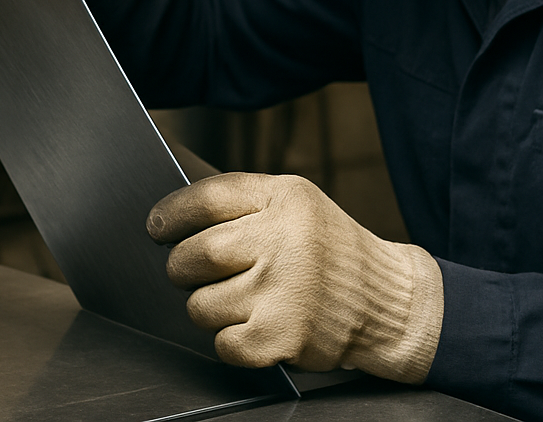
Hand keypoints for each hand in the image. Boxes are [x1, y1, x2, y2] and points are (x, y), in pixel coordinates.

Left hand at [147, 173, 442, 381]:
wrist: (385, 299)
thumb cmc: (327, 247)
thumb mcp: (297, 201)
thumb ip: (244, 200)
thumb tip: (171, 217)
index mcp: (286, 198)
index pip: (208, 198)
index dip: (172, 213)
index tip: (157, 227)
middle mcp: (284, 240)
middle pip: (195, 254)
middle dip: (182, 266)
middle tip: (190, 270)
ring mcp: (284, 291)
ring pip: (201, 304)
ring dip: (207, 305)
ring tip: (236, 298)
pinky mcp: (283, 336)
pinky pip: (223, 343)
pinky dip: (230, 339)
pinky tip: (254, 324)